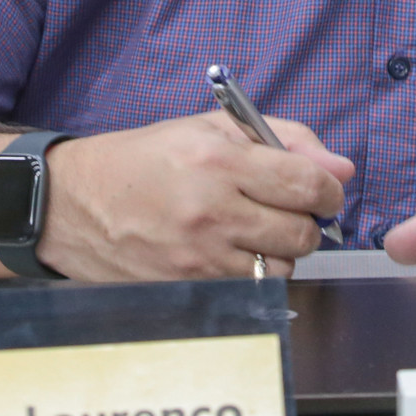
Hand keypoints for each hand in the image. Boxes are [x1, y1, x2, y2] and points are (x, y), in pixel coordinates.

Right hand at [39, 112, 352, 280]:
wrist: (73, 203)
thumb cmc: (147, 159)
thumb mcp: (212, 128)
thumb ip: (285, 139)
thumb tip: (342, 168)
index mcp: (219, 160)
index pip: (307, 184)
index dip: (329, 190)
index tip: (324, 191)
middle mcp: (211, 210)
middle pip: (302, 233)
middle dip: (307, 222)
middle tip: (287, 210)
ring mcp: (197, 256)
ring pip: (281, 267)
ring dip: (281, 251)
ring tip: (254, 230)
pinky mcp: (186, 286)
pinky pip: (249, 287)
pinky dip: (253, 272)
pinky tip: (232, 251)